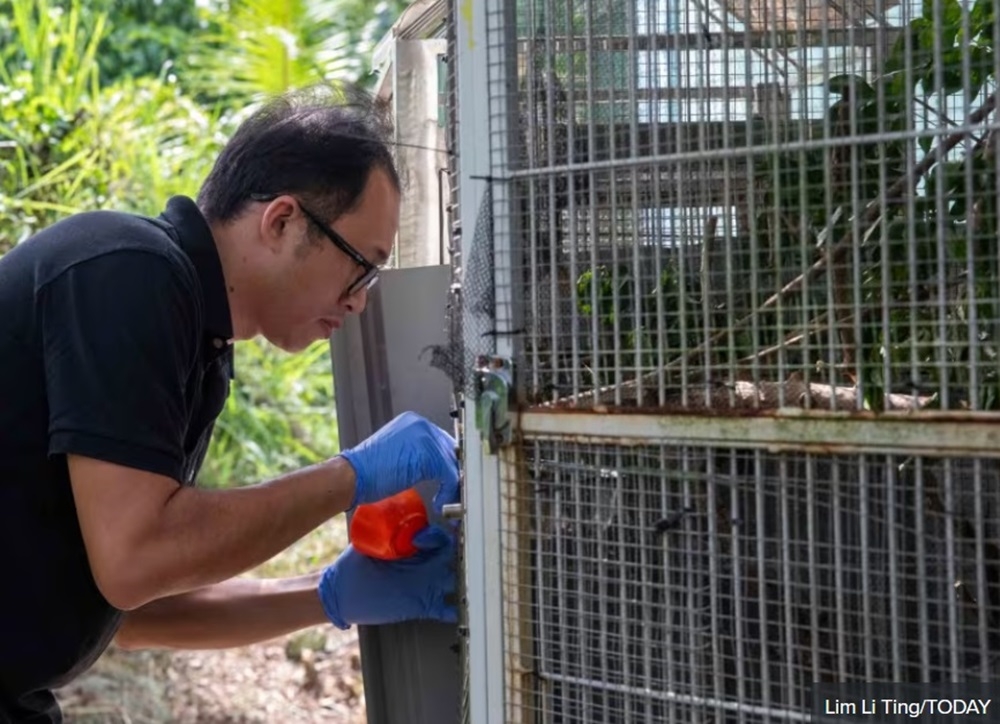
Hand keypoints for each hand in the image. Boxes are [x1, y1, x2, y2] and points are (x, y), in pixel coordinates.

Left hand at [317, 525, 457, 629]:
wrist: (340, 596)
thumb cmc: (352, 567)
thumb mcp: (370, 547)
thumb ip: (386, 537)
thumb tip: (395, 523)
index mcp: (414, 548)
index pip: (438, 537)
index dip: (437, 536)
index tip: (422, 538)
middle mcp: (424, 565)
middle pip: (454, 557)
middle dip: (464, 555)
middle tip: (466, 556)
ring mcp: (425, 585)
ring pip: (455, 581)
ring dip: (466, 580)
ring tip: (473, 581)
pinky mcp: (422, 606)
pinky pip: (445, 608)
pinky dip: (456, 608)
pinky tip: (464, 608)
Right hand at [339, 411, 457, 510]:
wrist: (352, 475)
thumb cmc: (368, 470)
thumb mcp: (398, 455)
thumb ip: (417, 454)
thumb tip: (437, 467)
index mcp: (413, 422)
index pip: (442, 441)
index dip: (448, 463)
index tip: (449, 481)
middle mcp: (421, 424)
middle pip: (450, 450)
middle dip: (453, 474)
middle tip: (452, 493)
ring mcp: (425, 437)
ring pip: (452, 462)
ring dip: (452, 486)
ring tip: (446, 500)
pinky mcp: (427, 455)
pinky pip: (449, 474)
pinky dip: (448, 491)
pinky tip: (439, 502)